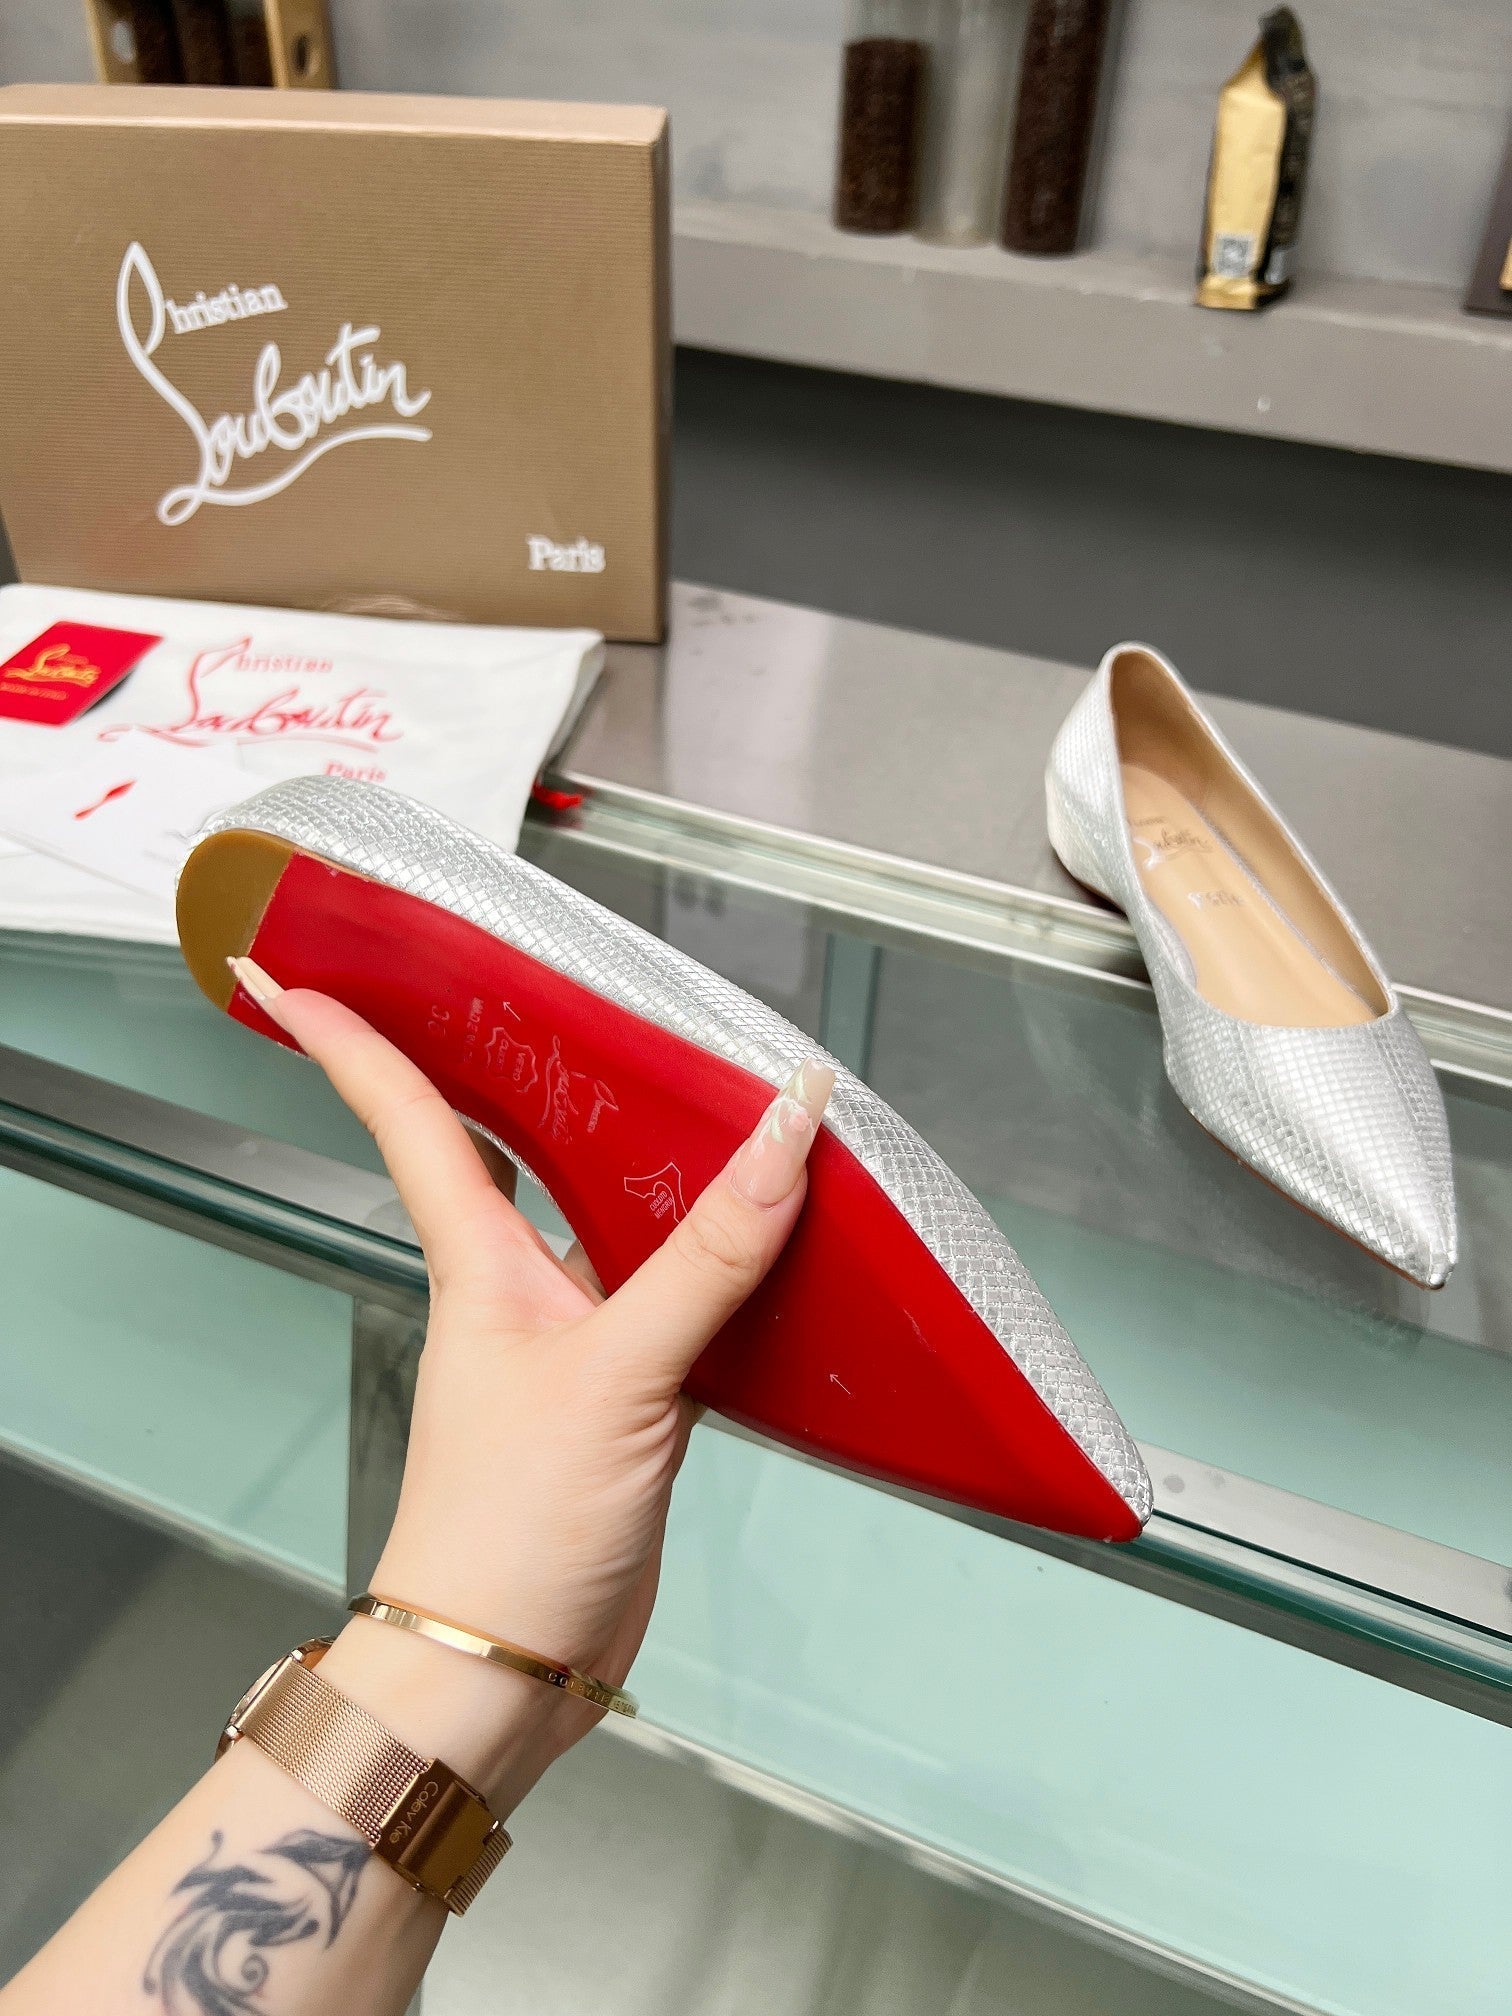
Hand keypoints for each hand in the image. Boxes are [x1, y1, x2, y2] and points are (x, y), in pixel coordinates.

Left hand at [230, 958, 832, 1809]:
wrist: (504, 1668)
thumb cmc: (507, 1530)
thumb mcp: (613, 1374)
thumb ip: (703, 1255)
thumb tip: (782, 1134)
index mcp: (479, 1260)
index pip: (406, 1116)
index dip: (349, 1038)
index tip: (292, 967)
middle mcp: (516, 1286)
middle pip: (506, 1145)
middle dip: (505, 1067)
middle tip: (525, 987)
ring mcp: (569, 1340)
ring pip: (606, 1218)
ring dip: (642, 1161)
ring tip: (691, 1086)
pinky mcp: (624, 1395)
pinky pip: (670, 1295)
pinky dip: (713, 1259)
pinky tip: (764, 1238)